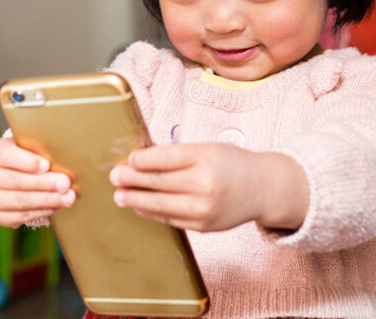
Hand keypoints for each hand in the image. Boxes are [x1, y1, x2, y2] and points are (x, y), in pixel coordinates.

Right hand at [0, 137, 75, 227]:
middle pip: (13, 181)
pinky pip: (19, 217)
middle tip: (65, 183)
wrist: (12, 171)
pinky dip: (40, 212)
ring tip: (67, 198)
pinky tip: (56, 206)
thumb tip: (61, 162)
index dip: (26, 161)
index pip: (5, 156)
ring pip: (17, 201)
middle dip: (42, 183)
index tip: (46, 165)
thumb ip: (38, 151)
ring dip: (45, 200)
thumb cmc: (25, 154)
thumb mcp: (27, 146)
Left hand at [109, 143, 307, 232]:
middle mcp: (205, 184)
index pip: (165, 158)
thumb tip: (140, 160)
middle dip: (132, 180)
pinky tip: (139, 206)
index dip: (142, 160)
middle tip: (114, 177)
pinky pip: (170, 219)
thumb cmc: (232, 163)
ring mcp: (203, 208)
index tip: (128, 160)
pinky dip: (152, 213)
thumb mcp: (208, 149)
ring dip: (136, 200)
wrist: (262, 189)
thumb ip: (177, 154)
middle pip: (159, 182)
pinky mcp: (203, 226)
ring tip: (119, 195)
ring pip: (160, 205)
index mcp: (206, 158)